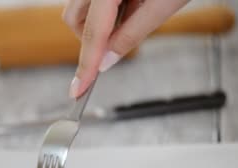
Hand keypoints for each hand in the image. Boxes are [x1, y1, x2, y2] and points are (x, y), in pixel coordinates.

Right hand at [63, 0, 190, 97]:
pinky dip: (103, 10)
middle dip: (89, 40)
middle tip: (113, 50)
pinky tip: (129, 3)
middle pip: (73, 19)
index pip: (92, 34)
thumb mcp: (164, 4)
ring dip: (96, 24)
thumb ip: (132, 35)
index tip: (78, 89)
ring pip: (78, 8)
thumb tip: (107, 62)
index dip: (86, 65)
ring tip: (131, 15)